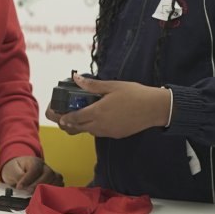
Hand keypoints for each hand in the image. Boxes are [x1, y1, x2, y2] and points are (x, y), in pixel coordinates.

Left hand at [1, 156, 63, 189]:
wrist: (18, 169)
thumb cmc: (15, 169)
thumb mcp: (12, 171)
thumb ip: (18, 176)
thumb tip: (24, 186)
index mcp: (34, 161)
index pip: (35, 169)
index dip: (28, 179)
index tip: (19, 187)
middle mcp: (45, 167)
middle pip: (49, 174)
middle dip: (38, 185)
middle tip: (28, 192)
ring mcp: (51, 174)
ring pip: (57, 180)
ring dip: (48, 189)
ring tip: (37, 195)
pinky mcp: (53, 181)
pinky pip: (59, 185)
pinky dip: (55, 191)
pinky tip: (46, 196)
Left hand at [48, 74, 170, 137]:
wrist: (154, 108)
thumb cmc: (135, 94)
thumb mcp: (112, 86)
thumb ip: (92, 85)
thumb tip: (76, 79)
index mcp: (98, 112)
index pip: (74, 118)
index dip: (65, 118)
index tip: (60, 116)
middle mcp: (101, 125)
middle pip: (79, 128)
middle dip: (70, 123)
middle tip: (66, 116)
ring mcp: (109, 132)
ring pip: (90, 131)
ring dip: (84, 125)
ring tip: (83, 114)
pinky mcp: (116, 135)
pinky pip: (101, 133)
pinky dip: (96, 127)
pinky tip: (101, 117)